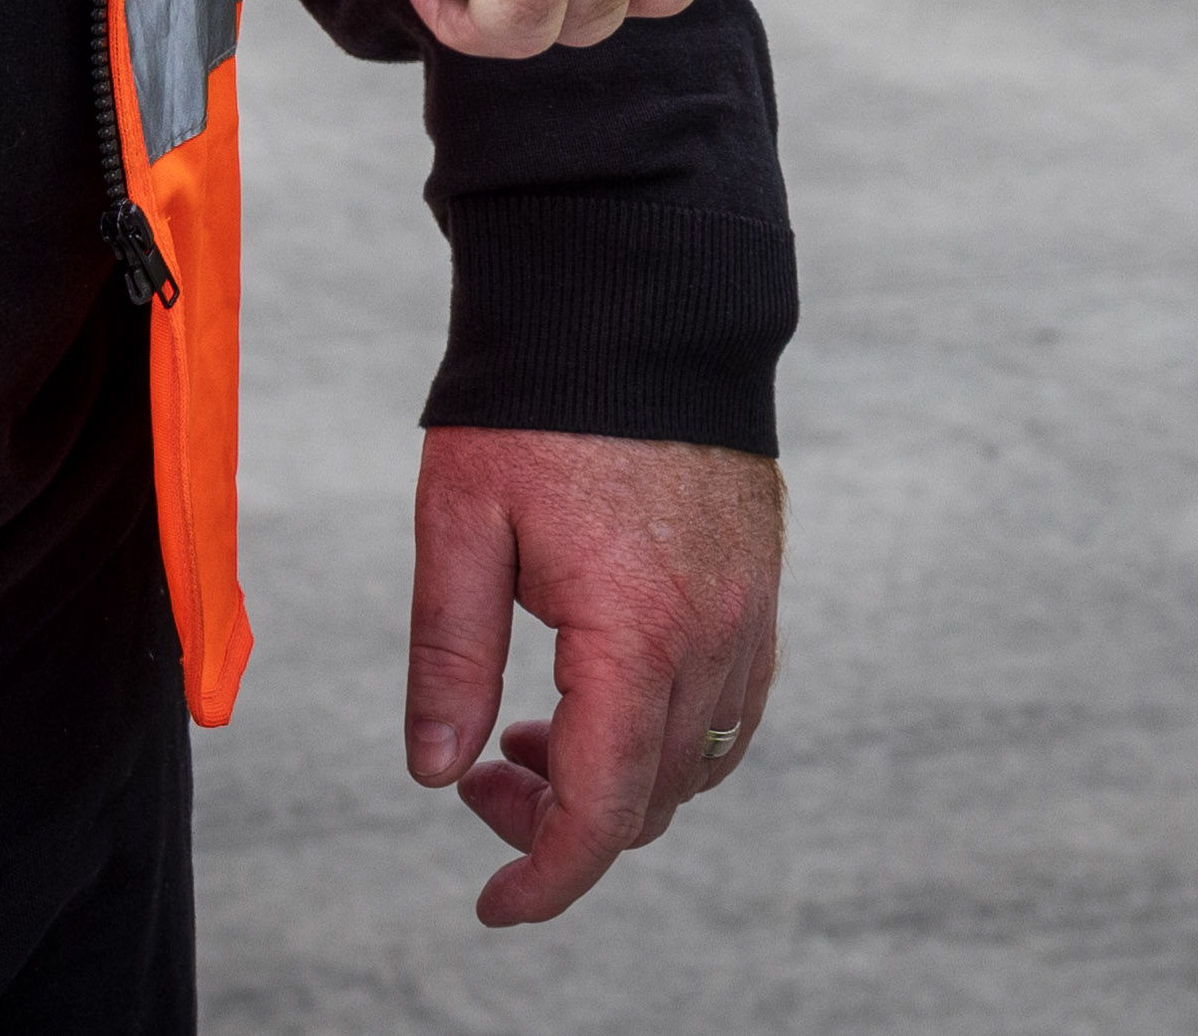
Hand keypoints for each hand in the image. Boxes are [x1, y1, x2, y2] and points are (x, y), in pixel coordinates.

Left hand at [407, 430, 783, 927]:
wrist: (636, 292)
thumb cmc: (535, 400)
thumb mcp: (461, 524)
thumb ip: (450, 656)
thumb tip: (437, 773)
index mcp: (635, 631)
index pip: (602, 808)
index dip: (546, 877)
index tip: (494, 906)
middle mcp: (712, 634)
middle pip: (650, 798)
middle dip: (560, 822)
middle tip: (478, 775)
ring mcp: (749, 608)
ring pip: (697, 760)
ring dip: (616, 779)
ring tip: (529, 735)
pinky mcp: (760, 580)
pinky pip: (734, 704)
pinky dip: (671, 735)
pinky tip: (603, 697)